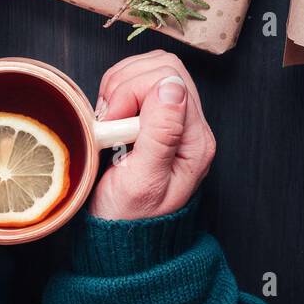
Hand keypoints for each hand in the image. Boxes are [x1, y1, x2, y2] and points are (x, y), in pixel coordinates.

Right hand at [90, 50, 215, 219]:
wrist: (119, 236)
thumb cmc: (128, 218)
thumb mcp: (142, 182)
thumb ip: (161, 134)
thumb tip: (172, 87)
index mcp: (195, 141)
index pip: (170, 78)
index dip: (133, 91)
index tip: (113, 122)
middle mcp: (190, 126)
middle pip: (163, 67)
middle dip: (126, 85)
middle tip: (109, 119)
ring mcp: (172, 119)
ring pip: (149, 68)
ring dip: (119, 87)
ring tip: (109, 122)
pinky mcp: (153, 116)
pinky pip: (136, 80)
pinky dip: (115, 92)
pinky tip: (109, 119)